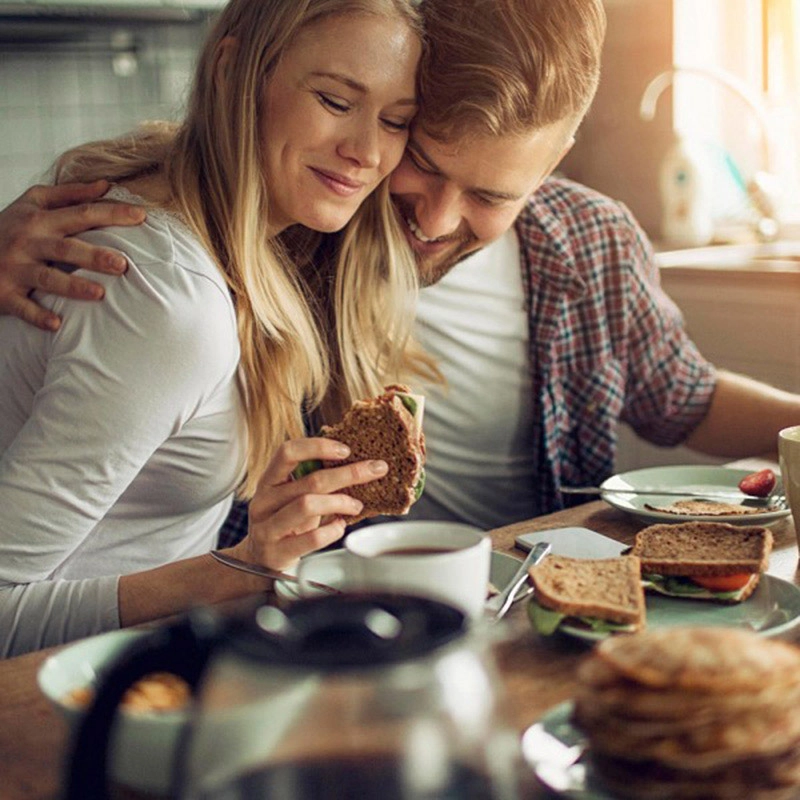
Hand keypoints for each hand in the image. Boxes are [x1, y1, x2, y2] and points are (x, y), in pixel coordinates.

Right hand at [0, 180, 145, 330]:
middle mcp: (28, 243)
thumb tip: (105, 185)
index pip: (82, 214)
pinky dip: (38, 315)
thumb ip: (69, 194)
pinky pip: (22, 306)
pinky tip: (57, 323)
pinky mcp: (4, 293)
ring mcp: (15, 269)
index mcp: (40, 220)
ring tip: (99, 294)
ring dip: (72, 287)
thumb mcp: (32, 203)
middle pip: (66, 248)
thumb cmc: (9, 228)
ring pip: (46, 278)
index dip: (112, 214)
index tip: (141, 216)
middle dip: (94, 255)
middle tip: (123, 264)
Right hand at [229, 437, 388, 570]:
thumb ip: (312, 481)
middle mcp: (264, 501)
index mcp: (268, 481)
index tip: (346, 450)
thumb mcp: (292, 498)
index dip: (317, 447)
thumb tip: (356, 464)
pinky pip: (311, 538)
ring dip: (340, 502)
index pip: (287, 452)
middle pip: (309, 480)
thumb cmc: (284, 523)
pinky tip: (340, 526)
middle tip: (374, 470)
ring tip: (356, 506)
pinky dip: (332, 530)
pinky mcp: (277, 552)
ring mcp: (267, 527)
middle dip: (348, 474)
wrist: (259, 561)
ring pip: (308, 505)